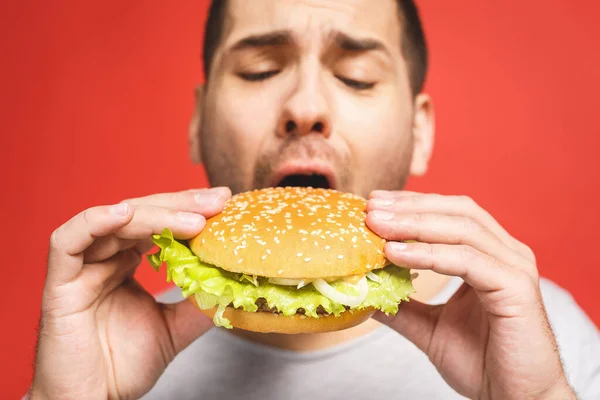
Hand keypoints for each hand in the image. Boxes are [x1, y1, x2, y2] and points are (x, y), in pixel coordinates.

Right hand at [31, 187, 230, 399]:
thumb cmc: (121, 365)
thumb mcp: (173, 329)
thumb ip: (197, 305)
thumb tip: (231, 285)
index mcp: (126, 262)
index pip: (158, 223)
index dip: (189, 210)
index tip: (224, 203)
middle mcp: (104, 258)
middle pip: (141, 215)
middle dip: (180, 205)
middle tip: (216, 201)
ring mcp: (81, 268)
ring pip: (114, 223)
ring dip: (155, 215)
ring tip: (193, 220)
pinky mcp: (60, 283)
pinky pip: (68, 241)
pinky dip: (95, 222)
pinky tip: (126, 214)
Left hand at [366, 191, 575, 399]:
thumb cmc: (481, 362)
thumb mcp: (429, 327)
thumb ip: (401, 305)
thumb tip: (365, 290)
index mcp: (489, 255)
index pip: (448, 214)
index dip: (411, 205)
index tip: (374, 204)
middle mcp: (506, 253)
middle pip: (455, 211)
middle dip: (409, 206)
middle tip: (371, 207)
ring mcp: (514, 267)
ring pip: (461, 229)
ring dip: (414, 224)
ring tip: (377, 225)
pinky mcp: (516, 287)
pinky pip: (467, 260)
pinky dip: (429, 254)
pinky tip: (396, 253)